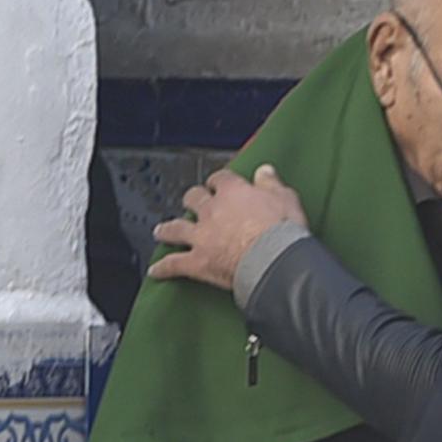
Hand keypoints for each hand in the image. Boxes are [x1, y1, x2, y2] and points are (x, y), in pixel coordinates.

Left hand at [149, 165, 308, 291]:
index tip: (219, 184)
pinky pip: (174, 264)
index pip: (220, 179)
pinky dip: (163, 268)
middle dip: (192, 200)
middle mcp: (212, 211)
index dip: (219, 182)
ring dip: (167, 229)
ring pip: (176, 229)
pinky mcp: (197, 262)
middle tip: (191, 203)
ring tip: (161, 231)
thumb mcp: (285, 198)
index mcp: (233, 193)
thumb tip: (264, 171)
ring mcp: (201, 237)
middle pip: (193, 199)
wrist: (273, 261)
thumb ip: (271, 183)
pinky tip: (156, 270)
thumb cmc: (282, 231)